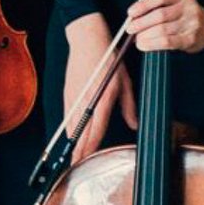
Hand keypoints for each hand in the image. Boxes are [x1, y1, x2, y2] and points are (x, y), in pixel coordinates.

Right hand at [63, 14, 136, 162]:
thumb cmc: (109, 57)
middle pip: (80, 131)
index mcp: (103, 96)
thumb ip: (129, 105)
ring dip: (73, 142)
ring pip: (72, 125)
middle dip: (78, 150)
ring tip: (73, 159)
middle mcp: (87, 98)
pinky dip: (70, 128)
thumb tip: (135, 124)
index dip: (91, 146)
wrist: (86, 37)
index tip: (87, 160)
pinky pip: (68, 116)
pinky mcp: (68, 92)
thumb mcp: (124, 80)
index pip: (95, 127)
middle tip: (77, 167)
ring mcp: (75, 95)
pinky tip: (72, 138)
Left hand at [125, 0, 203, 53]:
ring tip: (136, 39)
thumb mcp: (174, 5)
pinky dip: (152, 44)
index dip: (143, 5)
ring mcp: (193, 24)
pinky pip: (168, 42)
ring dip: (145, 36)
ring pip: (162, 30)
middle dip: (141, 23)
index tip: (130, 13)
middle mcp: (190, 7)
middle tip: (130, 29)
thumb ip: (156, 7)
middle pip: (160, 15)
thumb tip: (133, 17)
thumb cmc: (182, 16)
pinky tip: (143, 46)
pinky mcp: (192, 39)